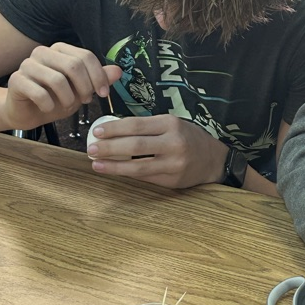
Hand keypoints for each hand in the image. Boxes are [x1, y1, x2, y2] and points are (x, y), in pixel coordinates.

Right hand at [4, 43, 120, 130]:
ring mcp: (27, 65)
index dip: (98, 76)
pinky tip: (48, 108)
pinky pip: (39, 92)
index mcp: (60, 50)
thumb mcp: (81, 89)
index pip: (86, 56)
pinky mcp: (16, 80)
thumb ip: (98, 78)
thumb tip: (118, 70)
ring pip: (57, 79)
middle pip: (73, 65)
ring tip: (67, 106)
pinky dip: (48, 105)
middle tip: (85, 101)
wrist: (27, 113)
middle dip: (84, 87)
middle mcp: (43, 53)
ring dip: (67, 98)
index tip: (103, 93)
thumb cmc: (56, 98)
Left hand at [87, 114, 227, 187]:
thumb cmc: (188, 138)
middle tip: (91, 148)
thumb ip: (148, 127)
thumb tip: (114, 132)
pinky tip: (114, 171)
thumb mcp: (173, 124)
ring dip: (113, 166)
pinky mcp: (172, 180)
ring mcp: (173, 164)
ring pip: (137, 166)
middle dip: (109, 148)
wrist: (213, 160)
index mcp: (171, 124)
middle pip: (134, 146)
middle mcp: (173, 143)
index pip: (136, 125)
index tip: (97, 131)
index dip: (114, 129)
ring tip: (96, 164)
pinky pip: (145, 177)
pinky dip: (127, 174)